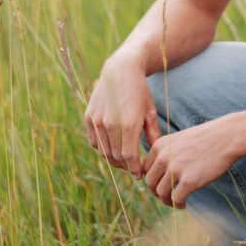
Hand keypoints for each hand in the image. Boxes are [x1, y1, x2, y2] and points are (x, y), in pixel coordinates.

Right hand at [84, 53, 159, 178]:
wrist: (120, 70)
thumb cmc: (139, 91)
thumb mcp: (150, 111)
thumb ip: (153, 134)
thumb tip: (156, 154)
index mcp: (129, 123)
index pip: (129, 157)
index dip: (134, 169)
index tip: (139, 175)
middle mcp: (110, 124)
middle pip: (116, 157)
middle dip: (126, 166)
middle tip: (133, 169)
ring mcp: (97, 121)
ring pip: (104, 152)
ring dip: (114, 160)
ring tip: (124, 161)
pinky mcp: (89, 117)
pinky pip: (94, 142)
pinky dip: (102, 149)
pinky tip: (112, 148)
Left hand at [142, 121, 235, 207]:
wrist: (226, 137)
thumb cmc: (206, 138)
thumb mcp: (179, 139)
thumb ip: (167, 153)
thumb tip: (160, 174)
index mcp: (159, 145)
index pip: (145, 169)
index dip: (152, 179)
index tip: (160, 185)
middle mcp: (164, 157)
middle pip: (150, 182)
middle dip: (156, 192)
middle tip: (166, 196)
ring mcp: (176, 169)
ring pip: (161, 193)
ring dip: (167, 201)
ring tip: (176, 202)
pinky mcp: (189, 180)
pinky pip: (176, 199)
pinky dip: (178, 204)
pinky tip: (184, 204)